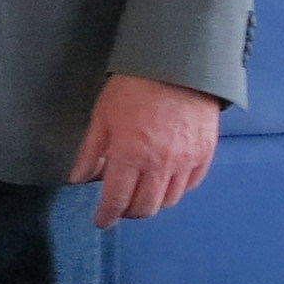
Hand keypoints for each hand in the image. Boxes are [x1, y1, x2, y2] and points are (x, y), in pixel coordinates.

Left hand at [70, 73, 222, 225]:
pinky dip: (176, 189)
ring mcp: (185, 161)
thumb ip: (90, 151)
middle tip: (120, 205)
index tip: (101, 221)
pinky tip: (166, 181)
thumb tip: (79, 178)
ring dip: (152, 203)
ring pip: (169, 201)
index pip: (116, 200)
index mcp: (129, 155)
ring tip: (142, 192)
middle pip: (144, 208)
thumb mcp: (103, 115)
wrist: (177, 62)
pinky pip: (190, 185)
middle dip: (128, 212)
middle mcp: (159, 165)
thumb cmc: (135, 86)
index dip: (106, 216)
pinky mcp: (204, 154)